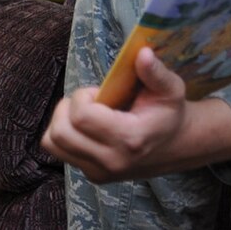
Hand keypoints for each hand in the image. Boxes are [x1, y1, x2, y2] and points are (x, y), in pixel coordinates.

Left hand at [41, 48, 230, 181]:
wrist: (178, 146)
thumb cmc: (169, 113)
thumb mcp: (170, 88)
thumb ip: (155, 72)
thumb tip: (142, 53)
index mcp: (129, 140)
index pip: (81, 117)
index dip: (83, 97)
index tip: (99, 92)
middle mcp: (111, 161)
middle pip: (60, 132)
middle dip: (67, 108)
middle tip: (89, 102)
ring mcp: (100, 172)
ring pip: (52, 143)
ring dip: (61, 121)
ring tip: (85, 114)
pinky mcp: (93, 176)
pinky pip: (59, 151)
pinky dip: (65, 135)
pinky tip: (86, 128)